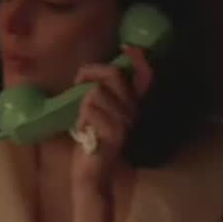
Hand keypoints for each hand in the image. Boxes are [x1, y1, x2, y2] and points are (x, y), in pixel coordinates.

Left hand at [70, 44, 153, 188]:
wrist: (91, 175)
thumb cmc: (91, 144)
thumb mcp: (95, 115)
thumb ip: (99, 97)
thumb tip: (90, 76)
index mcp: (130, 106)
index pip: (144, 78)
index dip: (138, 59)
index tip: (127, 46)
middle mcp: (132, 112)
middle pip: (113, 74)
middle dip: (90, 72)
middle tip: (78, 82)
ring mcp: (125, 122)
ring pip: (96, 93)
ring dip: (81, 107)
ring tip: (84, 125)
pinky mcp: (114, 132)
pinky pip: (89, 110)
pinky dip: (80, 121)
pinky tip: (84, 135)